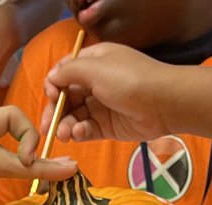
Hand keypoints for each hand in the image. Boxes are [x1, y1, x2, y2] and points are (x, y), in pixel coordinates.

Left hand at [0, 106, 76, 204]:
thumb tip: (1, 175)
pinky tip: (0, 192)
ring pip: (1, 163)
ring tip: (49, 185)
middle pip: (12, 146)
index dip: (27, 136)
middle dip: (39, 160)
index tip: (29, 163)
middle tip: (68, 172)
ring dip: (21, 173)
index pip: (11, 119)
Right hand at [41, 43, 180, 142]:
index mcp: (93, 62)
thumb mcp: (96, 68)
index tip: (51, 96)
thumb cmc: (131, 79)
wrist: (164, 103)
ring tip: (64, 134)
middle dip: (55, 111)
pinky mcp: (107, 126)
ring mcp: (101, 105)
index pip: (64, 73)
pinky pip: (85, 130)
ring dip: (65, 125)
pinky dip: (79, 133)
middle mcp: (95, 82)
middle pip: (65, 97)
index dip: (54, 85)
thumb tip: (51, 79)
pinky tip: (79, 134)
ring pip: (73, 116)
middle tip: (48, 126)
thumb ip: (68, 72)